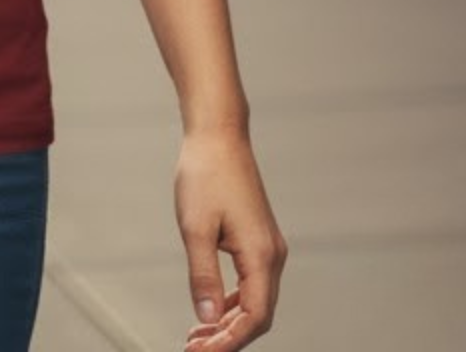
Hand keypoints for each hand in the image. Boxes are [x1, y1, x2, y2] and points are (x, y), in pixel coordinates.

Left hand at [176, 124, 285, 347]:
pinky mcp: (258, 239)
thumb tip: (205, 320)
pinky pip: (250, 283)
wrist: (217, 136)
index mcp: (262, 256)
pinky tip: (209, 309)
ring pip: (254, 300)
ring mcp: (268, 248)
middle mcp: (272, 256)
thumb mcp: (195, 227)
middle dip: (228, 337)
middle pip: (257, 314)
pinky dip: (230, 301)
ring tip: (196, 337)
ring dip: (228, 321)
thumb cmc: (204, 175)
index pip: (254, 317)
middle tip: (194, 350)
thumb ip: (201, 276)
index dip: (230, 341)